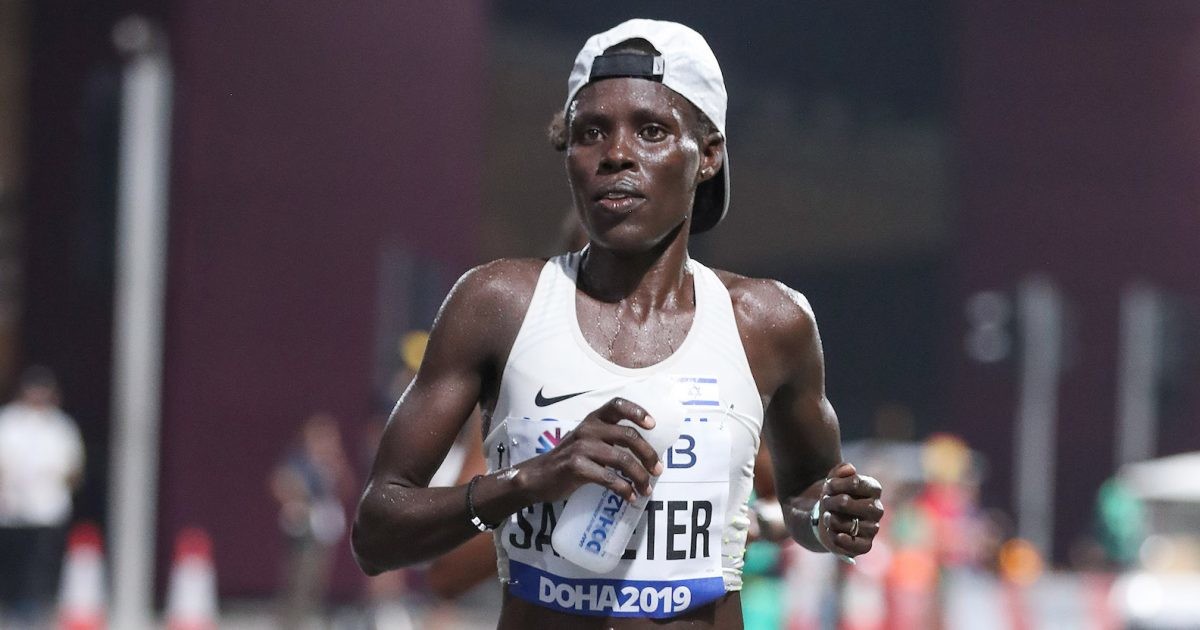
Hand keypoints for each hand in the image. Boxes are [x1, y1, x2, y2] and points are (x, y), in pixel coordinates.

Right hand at [514, 397, 664, 503]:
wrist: (538, 477)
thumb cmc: (568, 459)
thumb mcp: (586, 440)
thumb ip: (609, 439)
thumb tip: (645, 453)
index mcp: (593, 419)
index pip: (617, 405)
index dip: (637, 412)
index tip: (653, 425)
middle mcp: (588, 429)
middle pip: (628, 436)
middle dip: (648, 454)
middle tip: (658, 469)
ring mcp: (582, 447)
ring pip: (622, 459)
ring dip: (639, 476)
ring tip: (646, 489)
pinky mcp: (576, 467)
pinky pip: (609, 478)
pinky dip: (624, 489)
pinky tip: (630, 497)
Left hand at [817, 462, 883, 558]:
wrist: (825, 517)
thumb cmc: (833, 495)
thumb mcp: (833, 480)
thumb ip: (840, 470)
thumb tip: (850, 469)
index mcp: (873, 489)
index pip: (857, 483)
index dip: (838, 484)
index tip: (828, 485)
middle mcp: (877, 509)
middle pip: (857, 505)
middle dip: (835, 502)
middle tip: (825, 501)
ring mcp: (873, 528)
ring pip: (854, 526)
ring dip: (833, 521)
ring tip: (827, 517)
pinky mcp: (865, 545)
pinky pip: (859, 546)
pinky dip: (844, 540)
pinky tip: (835, 534)